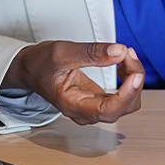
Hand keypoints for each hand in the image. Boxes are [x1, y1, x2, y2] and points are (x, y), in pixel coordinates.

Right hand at [2, 41, 144, 124]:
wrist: (30, 68)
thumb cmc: (40, 63)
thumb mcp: (61, 52)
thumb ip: (91, 53)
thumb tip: (119, 52)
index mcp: (72, 105)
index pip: (107, 111)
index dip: (126, 95)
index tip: (134, 75)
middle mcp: (84, 112)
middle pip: (122, 107)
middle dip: (132, 80)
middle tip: (127, 54)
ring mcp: (93, 108)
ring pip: (126, 103)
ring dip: (133, 79)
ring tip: (125, 56)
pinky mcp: (98, 101)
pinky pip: (123, 96)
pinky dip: (128, 79)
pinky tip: (122, 63)